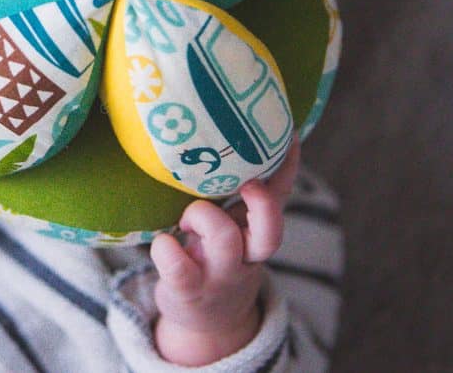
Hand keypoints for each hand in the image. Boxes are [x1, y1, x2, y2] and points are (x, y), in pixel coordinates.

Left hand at [150, 136, 299, 365]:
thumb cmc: (219, 256)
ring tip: (186, 220)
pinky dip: (166, 249)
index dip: (288, 170)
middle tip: (248, 184)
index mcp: (257, 233)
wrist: (208, 319)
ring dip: (201, 216)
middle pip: (270, 233)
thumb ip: (237, 193)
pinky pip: (178, 267)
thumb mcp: (236, 227)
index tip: (289, 138)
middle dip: (262, 204)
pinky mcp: (188, 290)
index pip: (282, 199)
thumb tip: (232, 134)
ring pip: (224, 238)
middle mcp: (245, 256)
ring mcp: (219, 274)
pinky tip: (164, 243)